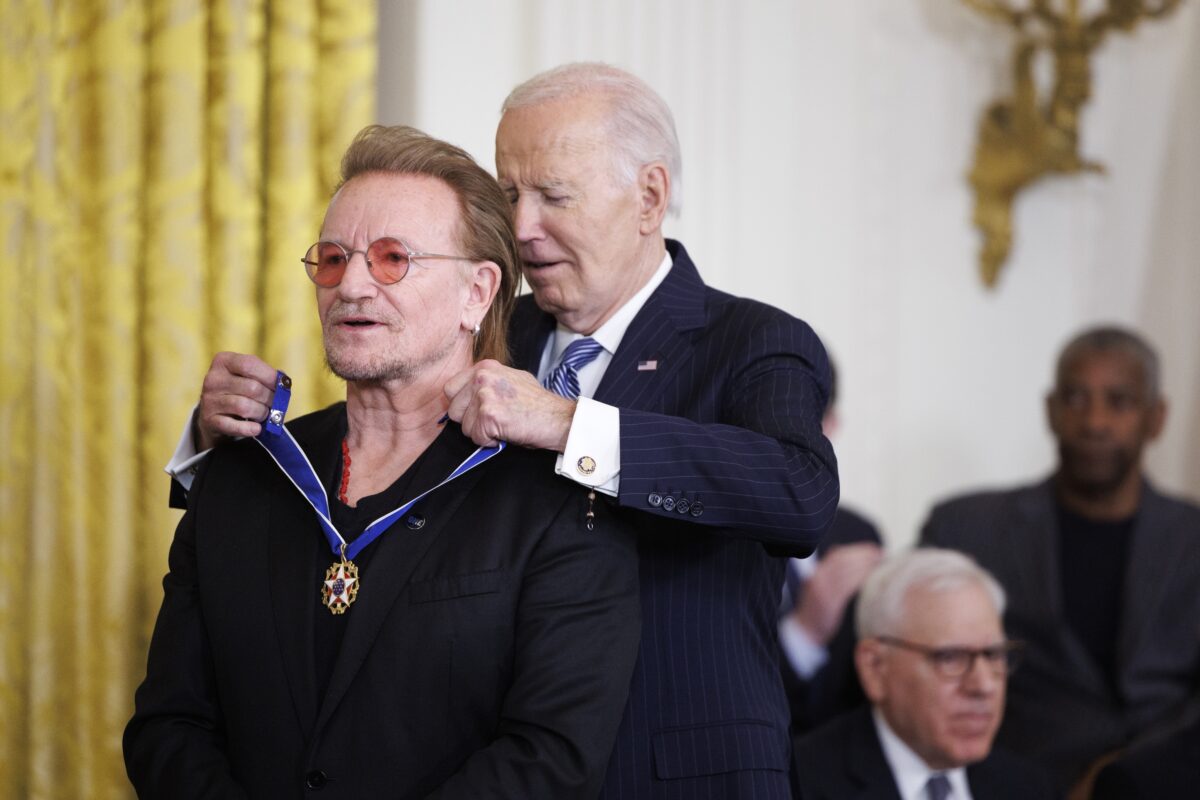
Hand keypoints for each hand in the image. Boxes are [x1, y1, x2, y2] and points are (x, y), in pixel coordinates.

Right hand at [195, 352, 277, 449]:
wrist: (214, 413)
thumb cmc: (238, 391)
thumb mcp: (246, 376)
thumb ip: (264, 375)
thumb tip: (284, 383)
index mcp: (223, 361)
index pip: (249, 364)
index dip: (270, 376)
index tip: (281, 385)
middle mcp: (213, 379)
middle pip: (252, 388)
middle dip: (269, 398)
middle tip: (274, 404)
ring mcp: (209, 400)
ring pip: (245, 407)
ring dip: (261, 413)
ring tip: (263, 414)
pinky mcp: (209, 420)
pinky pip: (234, 426)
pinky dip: (249, 429)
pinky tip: (256, 428)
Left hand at [443, 360, 576, 450]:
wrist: (557, 418)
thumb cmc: (537, 405)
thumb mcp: (510, 381)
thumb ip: (487, 384)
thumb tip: (467, 398)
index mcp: (485, 367)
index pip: (450, 389)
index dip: (463, 406)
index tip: (477, 412)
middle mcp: (482, 377)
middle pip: (453, 410)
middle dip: (470, 421)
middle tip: (494, 421)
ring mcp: (484, 394)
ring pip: (464, 426)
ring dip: (481, 432)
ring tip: (503, 425)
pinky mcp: (488, 414)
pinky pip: (476, 437)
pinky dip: (490, 441)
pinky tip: (506, 432)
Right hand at [792, 542, 882, 645]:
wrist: (804, 632)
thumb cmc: (818, 612)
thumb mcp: (821, 590)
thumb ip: (833, 576)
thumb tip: (855, 563)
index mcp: (816, 574)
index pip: (837, 554)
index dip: (856, 550)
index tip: (873, 548)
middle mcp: (817, 578)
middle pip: (842, 560)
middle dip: (863, 554)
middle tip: (881, 553)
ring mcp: (821, 590)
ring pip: (845, 571)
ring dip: (864, 564)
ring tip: (879, 562)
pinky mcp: (828, 603)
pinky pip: (845, 587)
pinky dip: (858, 578)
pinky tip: (870, 577)